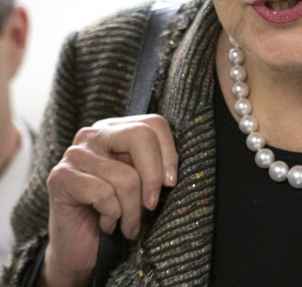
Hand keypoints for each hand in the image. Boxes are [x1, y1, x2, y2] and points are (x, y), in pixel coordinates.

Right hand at [42, 114, 177, 286]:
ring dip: (133, 210)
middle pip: (141, 136)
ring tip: (129, 224)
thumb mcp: (141, 182)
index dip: (169, 153)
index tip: (170, 183)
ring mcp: (74, 153)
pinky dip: (112, 215)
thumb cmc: (116, 211)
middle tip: (152, 205)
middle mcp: (93, 134)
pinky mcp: (60, 177)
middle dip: (153, 176)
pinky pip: (103, 193)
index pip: (154, 124)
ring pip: (125, 175)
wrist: (79, 248)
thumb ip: (153, 164)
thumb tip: (171, 172)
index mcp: (116, 129)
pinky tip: (106, 223)